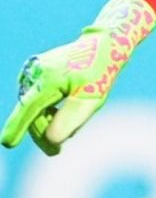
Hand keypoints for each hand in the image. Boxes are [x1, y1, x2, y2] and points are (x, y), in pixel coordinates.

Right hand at [1, 0, 155, 155]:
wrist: (103, 45)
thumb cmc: (100, 73)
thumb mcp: (92, 97)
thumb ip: (72, 117)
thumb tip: (51, 139)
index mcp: (50, 80)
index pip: (30, 108)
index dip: (18, 127)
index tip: (7, 143)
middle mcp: (37, 73)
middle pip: (31, 111)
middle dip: (41, 133)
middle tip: (55, 152)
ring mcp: (34, 70)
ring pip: (32, 105)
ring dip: (44, 121)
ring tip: (64, 128)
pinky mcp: (35, 70)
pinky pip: (36, 96)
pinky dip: (45, 109)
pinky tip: (58, 114)